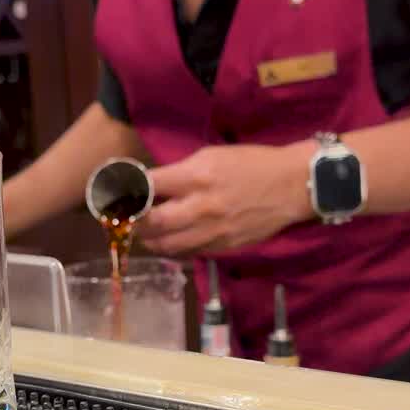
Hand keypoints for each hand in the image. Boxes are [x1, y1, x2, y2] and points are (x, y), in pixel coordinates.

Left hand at [140, 143, 313, 255]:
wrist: (291, 186)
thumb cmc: (252, 164)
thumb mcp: (212, 156)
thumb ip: (181, 173)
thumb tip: (154, 186)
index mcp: (196, 176)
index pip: (149, 187)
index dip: (128, 191)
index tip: (118, 193)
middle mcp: (200, 206)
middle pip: (152, 223)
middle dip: (135, 222)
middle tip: (129, 219)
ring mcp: (212, 231)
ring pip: (167, 245)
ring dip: (150, 241)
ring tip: (146, 233)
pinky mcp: (223, 246)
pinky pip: (189, 253)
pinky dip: (174, 249)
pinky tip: (171, 241)